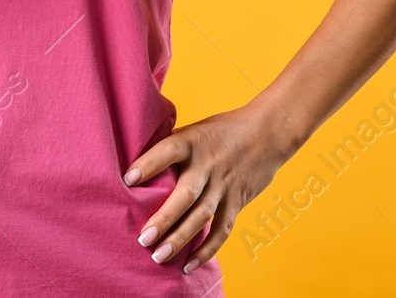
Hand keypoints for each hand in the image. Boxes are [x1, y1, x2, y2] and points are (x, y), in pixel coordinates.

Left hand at [122, 99, 297, 272]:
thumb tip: (135, 165)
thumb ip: (170, 147)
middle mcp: (208, 165)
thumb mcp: (194, 130)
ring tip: (159, 256)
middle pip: (185, 194)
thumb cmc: (220, 131)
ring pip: (202, 216)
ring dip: (181, 238)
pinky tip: (188, 265)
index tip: (127, 179)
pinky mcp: (236, 201)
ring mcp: (223, 185)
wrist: (267, 133)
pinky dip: (207, 249)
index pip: (168, 151)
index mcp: (192, 142)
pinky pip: (222, 229)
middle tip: (143, 239)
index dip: (148, 164)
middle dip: (164, 219)